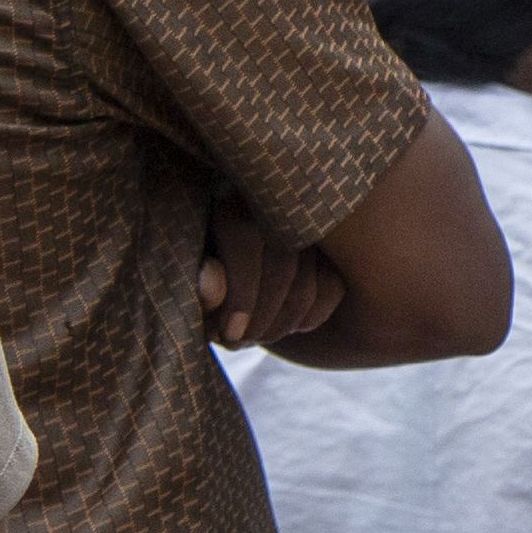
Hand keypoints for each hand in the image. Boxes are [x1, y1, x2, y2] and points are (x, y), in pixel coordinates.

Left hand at [199, 194, 345, 349]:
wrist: (236, 238)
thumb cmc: (203, 253)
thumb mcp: (189, 263)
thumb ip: (196, 275)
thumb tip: (210, 283)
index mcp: (237, 190)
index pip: (245, 238)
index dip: (238, 294)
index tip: (229, 335)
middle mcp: (283, 196)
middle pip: (281, 269)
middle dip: (258, 320)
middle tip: (236, 342)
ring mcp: (318, 218)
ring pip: (308, 287)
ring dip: (279, 326)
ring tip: (251, 337)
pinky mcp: (342, 240)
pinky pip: (333, 289)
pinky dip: (309, 318)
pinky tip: (284, 324)